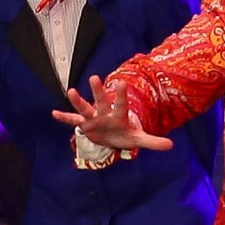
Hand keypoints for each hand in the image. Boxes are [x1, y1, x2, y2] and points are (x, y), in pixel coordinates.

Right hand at [55, 77, 175, 153]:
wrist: (113, 137)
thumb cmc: (125, 135)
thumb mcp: (138, 140)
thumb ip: (153, 142)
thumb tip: (171, 145)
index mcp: (119, 116)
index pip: (121, 104)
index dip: (120, 95)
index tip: (120, 82)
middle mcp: (105, 114)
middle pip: (101, 101)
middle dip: (98, 91)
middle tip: (95, 78)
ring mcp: (93, 118)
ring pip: (85, 108)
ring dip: (78, 101)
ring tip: (70, 91)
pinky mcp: (85, 125)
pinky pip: (73, 121)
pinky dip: (64, 117)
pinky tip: (54, 113)